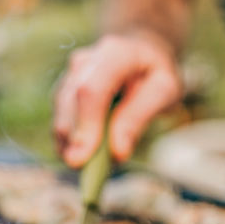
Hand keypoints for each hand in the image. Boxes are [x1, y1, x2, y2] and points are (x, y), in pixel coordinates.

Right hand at [53, 32, 182, 167]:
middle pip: (69, 102)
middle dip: (73, 140)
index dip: (85, 125)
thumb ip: (140, 117)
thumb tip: (117, 153)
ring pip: (60, 114)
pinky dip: (69, 144)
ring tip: (88, 166)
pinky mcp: (62, 94)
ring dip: (69, 144)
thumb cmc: (154, 74)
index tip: (82, 159)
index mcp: (115, 53)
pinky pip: (60, 122)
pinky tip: (83, 156)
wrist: (139, 53)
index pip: (91, 89)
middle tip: (83, 171)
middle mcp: (85, 62)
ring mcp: (69, 76)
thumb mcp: (164, 91)